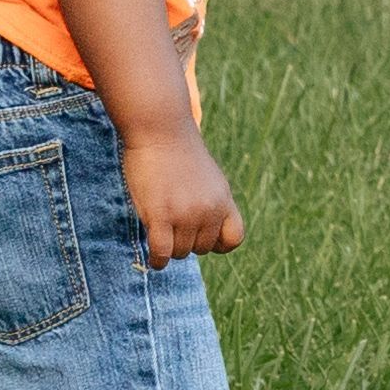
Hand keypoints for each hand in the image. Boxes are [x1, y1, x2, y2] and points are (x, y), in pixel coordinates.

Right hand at [119, 123, 242, 264]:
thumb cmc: (178, 152)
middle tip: (171, 226)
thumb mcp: (207, 177)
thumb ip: (210, 202)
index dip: (218, 243)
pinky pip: (162, 253)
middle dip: (187, 241)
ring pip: (180, 252)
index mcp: (223, 200)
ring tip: (160, 231)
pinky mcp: (161, 216)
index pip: (234, 239)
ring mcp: (185, 214)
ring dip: (170, 248)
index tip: (202, 236)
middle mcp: (209, 210)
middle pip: (201, 248)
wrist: (160, 129)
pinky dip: (158, 261)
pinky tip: (155, 258)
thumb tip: (205, 231)